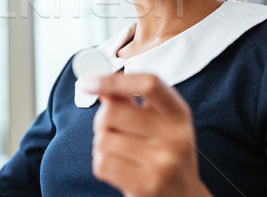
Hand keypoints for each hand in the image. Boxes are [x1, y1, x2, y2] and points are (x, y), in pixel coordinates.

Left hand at [80, 73, 211, 196]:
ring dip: (102, 144)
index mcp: (179, 113)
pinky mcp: (146, 186)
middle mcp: (175, 136)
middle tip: (112, 129)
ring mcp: (163, 163)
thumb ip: (131, 100)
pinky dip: (102, 163)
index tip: (87, 82)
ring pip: (103, 138)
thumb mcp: (158, 121)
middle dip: (102, 119)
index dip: (114, 80)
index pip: (148, 84)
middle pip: (113, 111)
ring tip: (120, 152)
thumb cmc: (165, 152)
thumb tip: (98, 83)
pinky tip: (119, 167)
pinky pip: (102, 163)